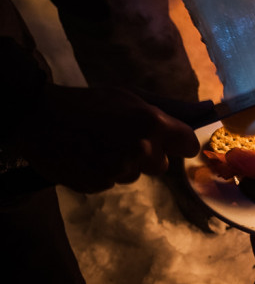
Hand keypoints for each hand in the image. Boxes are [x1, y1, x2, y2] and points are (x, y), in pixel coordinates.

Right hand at [17, 85, 199, 192]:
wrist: (38, 118)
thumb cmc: (86, 103)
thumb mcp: (126, 98)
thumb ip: (154, 117)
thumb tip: (178, 131)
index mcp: (151, 124)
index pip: (188, 144)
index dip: (182, 145)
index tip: (177, 146)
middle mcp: (140, 150)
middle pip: (161, 166)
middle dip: (150, 157)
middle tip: (127, 142)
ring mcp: (118, 170)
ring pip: (134, 175)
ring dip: (123, 165)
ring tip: (100, 147)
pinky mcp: (97, 185)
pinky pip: (109, 182)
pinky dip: (101, 173)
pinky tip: (86, 157)